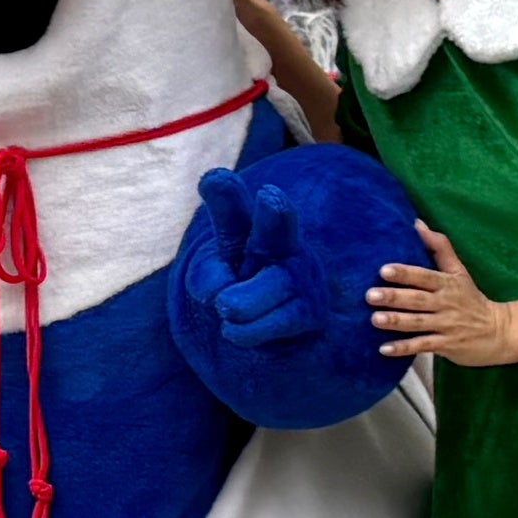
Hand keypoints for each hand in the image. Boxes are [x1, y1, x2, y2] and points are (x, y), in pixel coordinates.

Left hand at [191, 170, 316, 348]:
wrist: (264, 337)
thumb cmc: (234, 293)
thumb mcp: (208, 279)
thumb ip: (207, 277)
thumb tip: (225, 297)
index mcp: (246, 228)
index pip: (232, 211)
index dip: (223, 195)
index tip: (213, 179)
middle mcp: (278, 244)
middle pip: (277, 226)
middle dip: (274, 212)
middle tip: (270, 197)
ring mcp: (298, 276)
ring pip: (270, 286)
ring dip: (240, 303)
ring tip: (225, 310)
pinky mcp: (310, 311)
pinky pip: (277, 321)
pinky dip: (246, 332)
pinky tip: (233, 331)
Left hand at [368, 221, 517, 365]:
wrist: (498, 331)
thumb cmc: (471, 299)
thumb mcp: (459, 271)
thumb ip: (439, 247)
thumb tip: (417, 223)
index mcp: (447, 283)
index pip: (424, 276)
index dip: (405, 273)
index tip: (384, 270)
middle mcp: (446, 303)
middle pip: (418, 299)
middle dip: (394, 297)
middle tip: (370, 295)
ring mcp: (446, 325)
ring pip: (418, 323)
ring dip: (396, 321)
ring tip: (374, 319)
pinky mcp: (446, 345)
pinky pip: (422, 346)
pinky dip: (404, 348)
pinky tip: (384, 349)